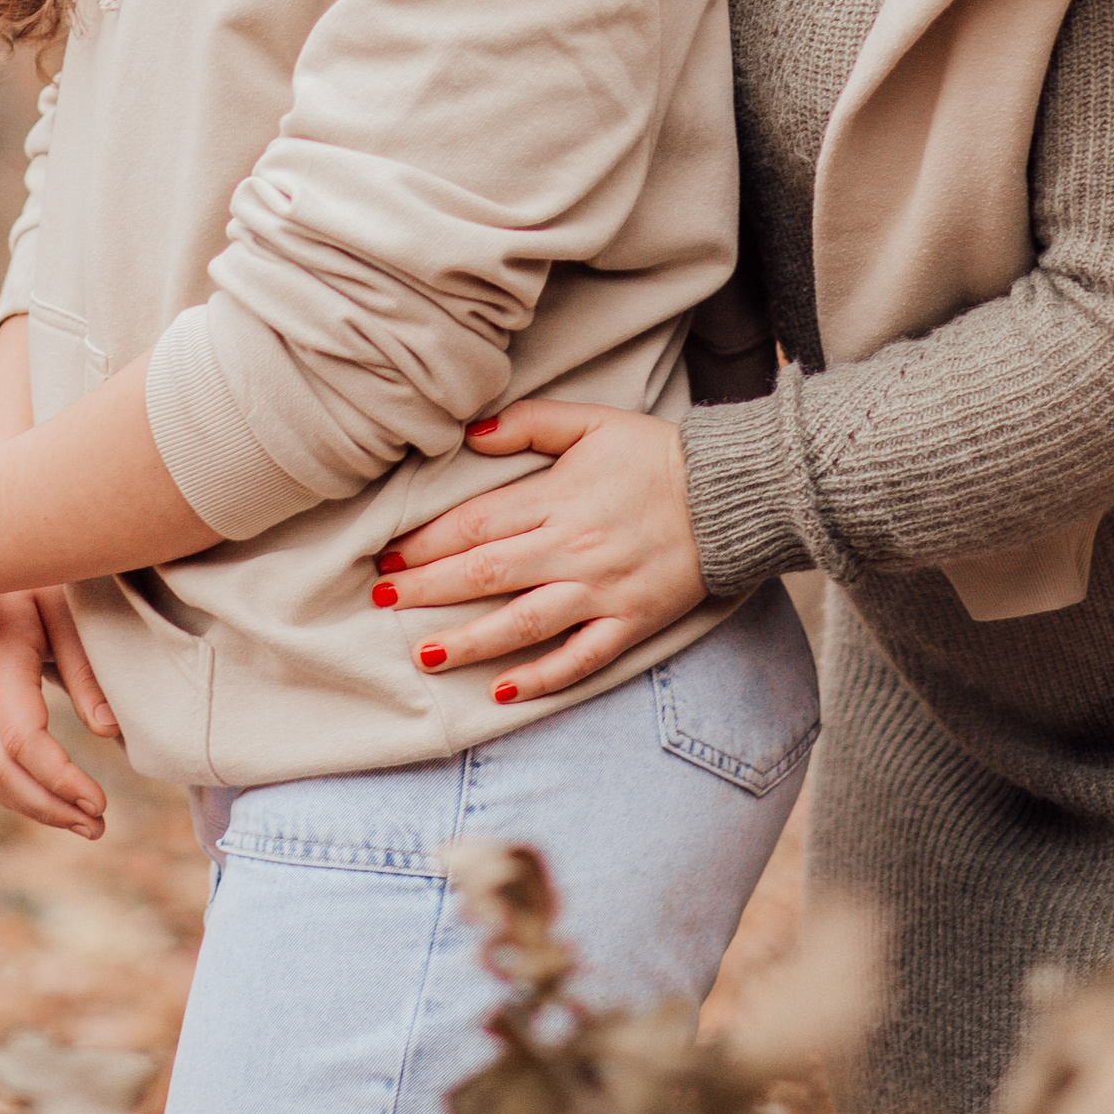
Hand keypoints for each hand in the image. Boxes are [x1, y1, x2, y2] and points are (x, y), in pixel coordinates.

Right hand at [0, 590, 120, 838]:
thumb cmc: (36, 574)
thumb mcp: (67, 608)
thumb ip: (84, 668)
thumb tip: (109, 732)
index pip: (21, 740)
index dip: (59, 779)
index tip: (101, 801)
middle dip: (48, 805)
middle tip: (98, 825)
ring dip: (31, 805)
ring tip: (84, 823)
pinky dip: (14, 790)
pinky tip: (53, 800)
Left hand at [374, 399, 706, 705]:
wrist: (731, 493)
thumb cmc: (654, 454)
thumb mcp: (591, 421)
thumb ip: (529, 424)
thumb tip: (471, 434)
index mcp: (557, 499)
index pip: (474, 525)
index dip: (426, 543)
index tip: (390, 557)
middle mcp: (572, 550)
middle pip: (484, 576)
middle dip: (427, 591)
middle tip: (382, 603)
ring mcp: (601, 592)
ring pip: (521, 624)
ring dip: (468, 642)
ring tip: (424, 655)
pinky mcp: (629, 623)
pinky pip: (579, 659)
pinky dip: (540, 678)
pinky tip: (502, 692)